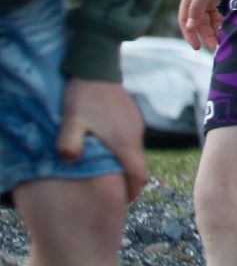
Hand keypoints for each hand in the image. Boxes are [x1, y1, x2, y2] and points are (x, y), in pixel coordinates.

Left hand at [57, 78, 147, 202]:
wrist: (96, 64)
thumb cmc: (83, 95)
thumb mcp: (71, 121)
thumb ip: (70, 142)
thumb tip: (70, 160)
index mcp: (125, 143)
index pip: (138, 178)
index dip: (130, 193)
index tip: (118, 202)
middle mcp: (135, 135)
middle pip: (136, 167)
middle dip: (125, 181)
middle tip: (106, 189)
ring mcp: (134, 124)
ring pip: (132, 152)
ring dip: (121, 163)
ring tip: (102, 167)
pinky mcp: (130, 115)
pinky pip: (128, 139)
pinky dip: (119, 148)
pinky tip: (101, 143)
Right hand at [177, 0, 226, 51]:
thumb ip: (196, 9)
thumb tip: (189, 26)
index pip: (185, 21)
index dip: (189, 35)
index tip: (197, 47)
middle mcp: (194, 0)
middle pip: (197, 23)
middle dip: (205, 35)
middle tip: (215, 47)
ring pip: (207, 20)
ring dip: (213, 30)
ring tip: (221, 40)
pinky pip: (214, 14)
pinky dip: (218, 21)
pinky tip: (224, 27)